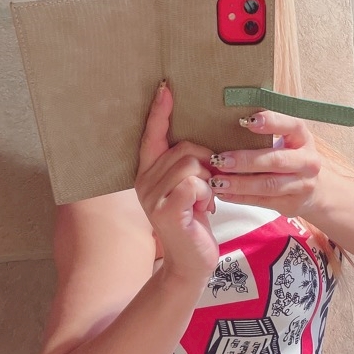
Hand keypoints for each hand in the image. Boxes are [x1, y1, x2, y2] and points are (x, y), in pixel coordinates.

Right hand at [134, 83, 217, 282]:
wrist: (190, 265)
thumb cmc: (193, 225)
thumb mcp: (189, 191)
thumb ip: (187, 166)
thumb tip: (205, 142)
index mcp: (147, 174)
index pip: (152, 135)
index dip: (159, 112)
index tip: (166, 88)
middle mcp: (144, 182)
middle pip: (184, 148)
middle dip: (207, 162)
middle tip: (209, 185)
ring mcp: (152, 197)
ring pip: (191, 164)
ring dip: (208, 180)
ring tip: (204, 200)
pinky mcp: (166, 210)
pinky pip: (195, 183)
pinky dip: (206, 194)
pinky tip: (204, 208)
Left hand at [207, 112, 321, 217]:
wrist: (317, 190)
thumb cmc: (292, 158)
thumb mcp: (288, 140)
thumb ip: (266, 133)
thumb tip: (227, 124)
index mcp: (303, 139)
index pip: (291, 126)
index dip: (270, 122)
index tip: (246, 121)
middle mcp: (307, 162)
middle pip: (276, 161)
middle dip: (245, 160)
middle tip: (220, 159)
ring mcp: (301, 185)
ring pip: (268, 185)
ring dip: (239, 183)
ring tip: (217, 182)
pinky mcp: (291, 204)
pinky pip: (262, 201)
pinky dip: (240, 198)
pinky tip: (223, 193)